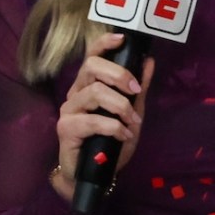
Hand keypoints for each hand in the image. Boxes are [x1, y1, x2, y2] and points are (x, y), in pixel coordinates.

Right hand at [49, 31, 144, 203]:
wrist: (96, 175)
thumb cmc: (110, 143)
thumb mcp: (132, 113)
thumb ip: (138, 89)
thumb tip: (148, 61)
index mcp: (89, 84)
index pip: (92, 55)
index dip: (105, 43)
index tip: (122, 39)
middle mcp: (76, 93)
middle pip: (91, 67)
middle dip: (119, 75)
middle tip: (135, 91)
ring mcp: (69, 110)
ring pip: (95, 92)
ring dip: (120, 106)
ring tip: (132, 122)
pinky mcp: (66, 129)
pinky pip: (93, 120)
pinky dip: (114, 127)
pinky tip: (123, 136)